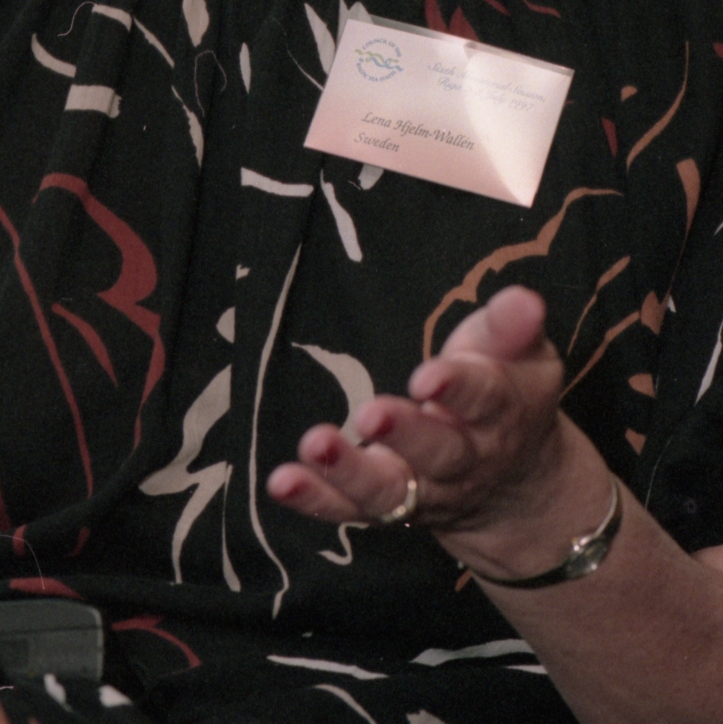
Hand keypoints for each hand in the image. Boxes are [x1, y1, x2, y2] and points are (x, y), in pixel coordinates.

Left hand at [267, 286, 606, 567]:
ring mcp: (423, 491)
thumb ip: (512, 327)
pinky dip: (316, 498)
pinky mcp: (386, 507)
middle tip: (370, 414)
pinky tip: (282, 481)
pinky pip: (348, 509)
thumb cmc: (510, 394)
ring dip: (350, 471)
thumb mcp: (524, 356)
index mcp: (500, 414)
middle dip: (405, 435)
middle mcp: (464, 461)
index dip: (457, 388)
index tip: (427, 376)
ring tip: (315, 445)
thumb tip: (526, 299)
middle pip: (437, 453)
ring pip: (389, 490)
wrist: (516, 485)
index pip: (483, 400)